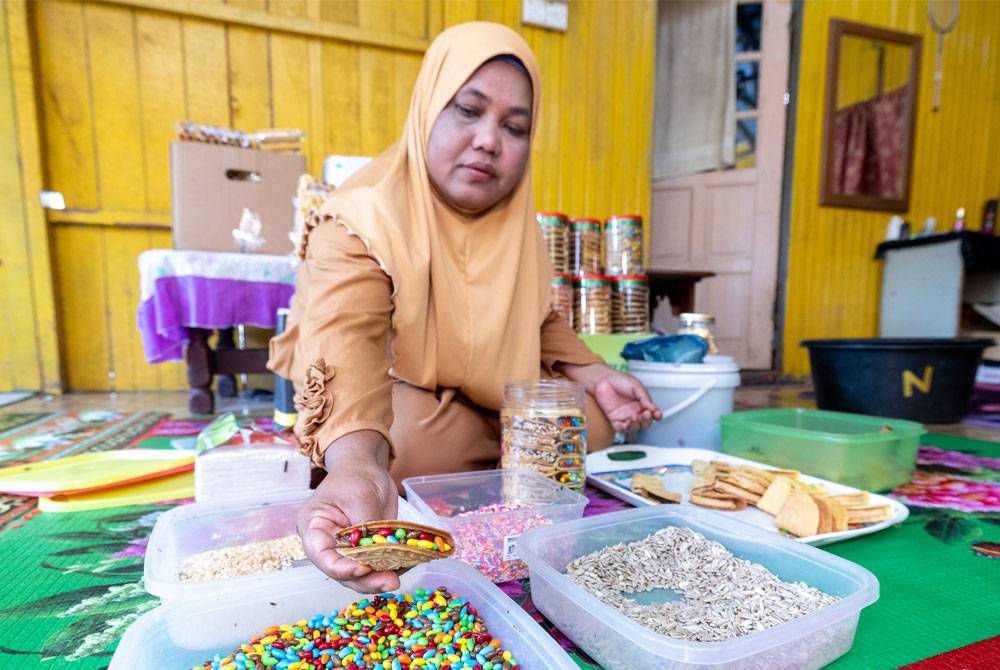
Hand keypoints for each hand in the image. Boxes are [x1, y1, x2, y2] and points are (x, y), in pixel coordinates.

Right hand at [297, 431, 399, 592]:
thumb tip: (380, 549)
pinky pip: (376, 565)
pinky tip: (405, 566)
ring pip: (360, 575)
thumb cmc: (354, 476)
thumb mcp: (360, 496)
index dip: (341, 568)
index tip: (363, 569)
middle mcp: (328, 544)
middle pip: (342, 572)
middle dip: (366, 580)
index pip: (322, 556)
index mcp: (314, 528)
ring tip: (398, 578)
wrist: (367, 468)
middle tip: (390, 581)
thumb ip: (367, 523)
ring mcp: (347, 550)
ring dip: (379, 578)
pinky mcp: (366, 551)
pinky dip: (390, 568)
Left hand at [560, 362, 661, 431]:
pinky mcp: (614, 419)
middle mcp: (634, 411)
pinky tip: (624, 423)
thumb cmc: (618, 380)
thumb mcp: (635, 385)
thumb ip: (644, 396)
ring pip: (634, 427)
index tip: (656, 413)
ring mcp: (625, 416)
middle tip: (645, 414)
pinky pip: (620, 428)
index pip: (653, 413)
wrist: (602, 380)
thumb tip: (652, 407)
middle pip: (645, 422)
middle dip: (647, 421)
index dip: (657, 415)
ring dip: (636, 425)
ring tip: (634, 417)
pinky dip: (623, 428)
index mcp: (641, 403)